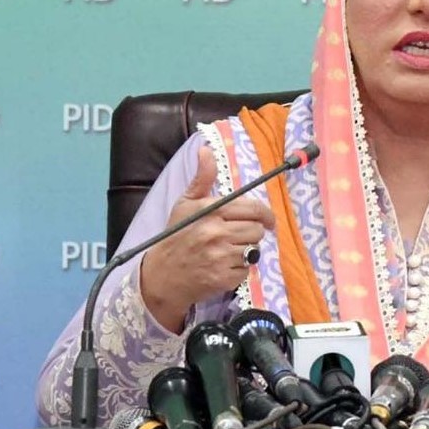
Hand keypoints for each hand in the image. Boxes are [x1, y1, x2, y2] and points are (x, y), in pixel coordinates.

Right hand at [139, 145, 275, 331]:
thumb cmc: (176, 236)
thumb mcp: (186, 203)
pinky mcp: (224, 278)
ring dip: (246, 250)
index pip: (254, 209)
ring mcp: (221, 257)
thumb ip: (202, 178)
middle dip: (252, 232)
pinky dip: (239, 268)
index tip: (267, 220)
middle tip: (238, 235)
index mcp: (211, 211)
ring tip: (228, 249)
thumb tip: (206, 150)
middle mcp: (217, 232)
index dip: (266, 214)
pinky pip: (247, 269)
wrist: (161, 276)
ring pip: (255, 249)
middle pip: (257, 229)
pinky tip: (223, 265)